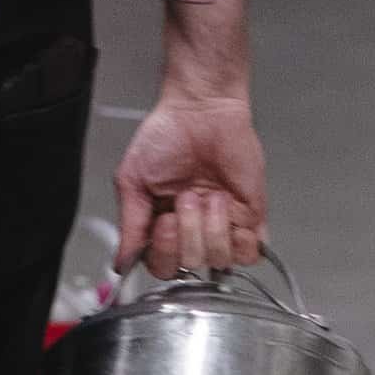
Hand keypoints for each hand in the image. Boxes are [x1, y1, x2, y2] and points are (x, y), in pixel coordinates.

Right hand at [113, 83, 266, 280]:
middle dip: (187, 232)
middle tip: (185, 198)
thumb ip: (130, 225)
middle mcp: (193, 230)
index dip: (163, 253)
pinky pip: (252, 252)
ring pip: (220, 261)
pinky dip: (240, 237)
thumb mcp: (133, 179)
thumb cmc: (166, 136)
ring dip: (212, 228)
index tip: (162, 222)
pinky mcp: (251, 216)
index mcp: (162, 226)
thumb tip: (122, 263)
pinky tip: (227, 207)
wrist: (201, 108)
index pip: (162, 266)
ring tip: (209, 196)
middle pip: (191, 265)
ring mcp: (223, 225)